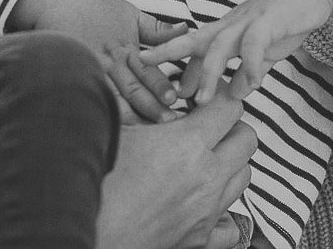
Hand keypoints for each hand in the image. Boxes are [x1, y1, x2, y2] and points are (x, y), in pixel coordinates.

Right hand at [9, 0, 186, 121]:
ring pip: (112, 100)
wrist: (61, 2)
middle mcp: (109, 64)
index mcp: (126, 49)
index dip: (159, 85)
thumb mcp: (131, 15)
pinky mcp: (76, 78)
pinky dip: (103, 114)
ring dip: (130, 117)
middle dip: (150, 107)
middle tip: (169, 122)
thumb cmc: (99, 9)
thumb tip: (186, 28)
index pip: (146, 70)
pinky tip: (113, 129)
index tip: (174, 100)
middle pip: (131, 89)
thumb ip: (158, 29)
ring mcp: (92, 73)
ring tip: (146, 131)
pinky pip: (91, 100)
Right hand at [97, 84, 257, 248]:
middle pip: (247, 139)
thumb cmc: (95, 181)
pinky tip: (203, 200)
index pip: (230, 107)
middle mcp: (207, 177)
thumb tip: (159, 97)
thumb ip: (145, 110)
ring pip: (245, 175)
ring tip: (203, 159)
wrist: (85, 233)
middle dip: (231, 126)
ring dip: (230, 162)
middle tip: (207, 125)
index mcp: (188, 144)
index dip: (217, 98)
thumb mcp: (118, 132)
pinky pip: (232, 224)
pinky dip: (225, 210)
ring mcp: (207, 210)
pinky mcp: (200, 239)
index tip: (201, 99)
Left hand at [143, 0, 332, 104]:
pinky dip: (249, 66)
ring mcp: (249, 21)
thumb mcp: (262, 50)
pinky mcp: (269, 21)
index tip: (151, 80)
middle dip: (168, 54)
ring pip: (219, 46)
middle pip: (193, 39)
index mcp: (226, 30)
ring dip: (207, 74)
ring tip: (200, 101)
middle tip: (144, 69)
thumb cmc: (286, 18)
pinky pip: (254, 45)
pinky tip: (250, 85)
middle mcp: (231, 24)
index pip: (191, 45)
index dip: (170, 60)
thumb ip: (246, 70)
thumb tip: (233, 94)